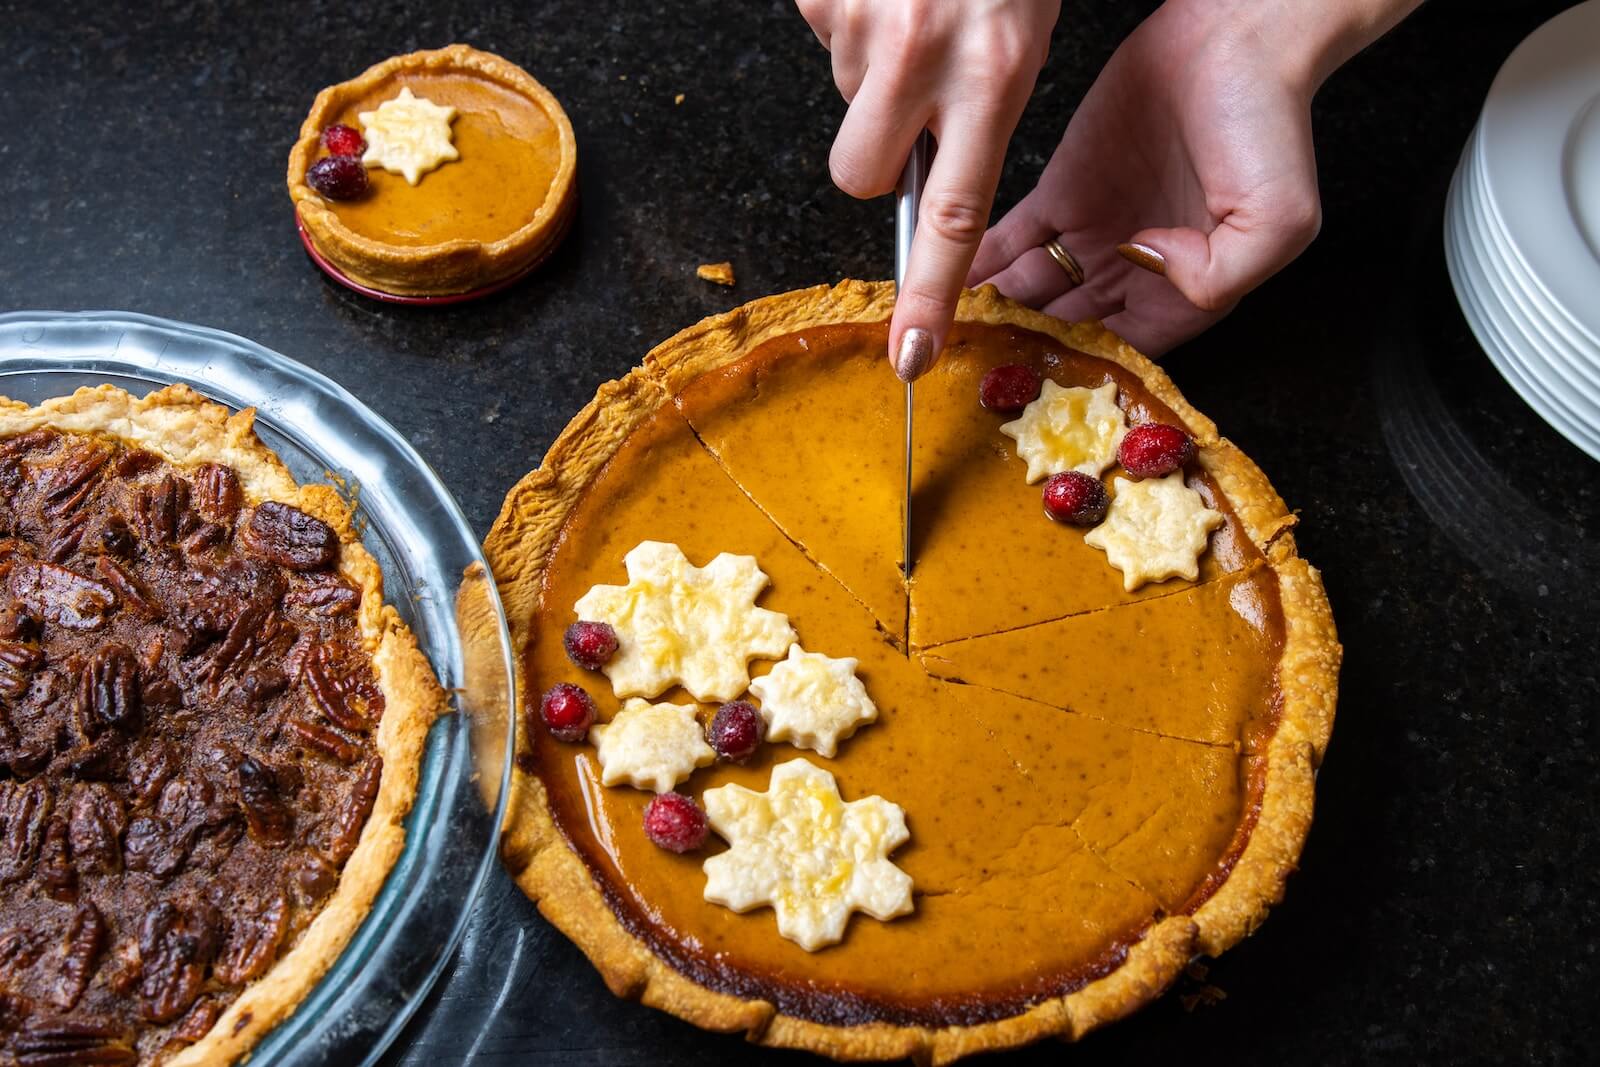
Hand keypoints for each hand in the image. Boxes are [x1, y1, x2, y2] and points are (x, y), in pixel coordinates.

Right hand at [798, 0, 1060, 377]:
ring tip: (913, 3)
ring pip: (840, 96)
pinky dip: (844, 15)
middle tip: (911, 90)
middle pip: (859, 173)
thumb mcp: (1024, 25)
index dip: (929, 295)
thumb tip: (925, 171)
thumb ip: (982, 105)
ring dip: (868, 65)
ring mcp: (861, 21)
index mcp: (991, 71)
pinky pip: (820, 32)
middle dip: (874, 149)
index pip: (954, 215)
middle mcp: (920, 53)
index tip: (910, 355)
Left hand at [970, 1, 1330, 355]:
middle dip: (1029, 347)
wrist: (1234, 37)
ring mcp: (1094, 232)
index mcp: (1187, 291)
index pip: (1123, 351)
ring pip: (1034, 291)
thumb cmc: (1270, 122)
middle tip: (984, 363)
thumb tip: (1150, 267)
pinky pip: (1013, 239)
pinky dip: (981, 262)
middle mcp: (1136, 270)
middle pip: (1068, 328)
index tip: (1045, 376)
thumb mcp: (1279, 219)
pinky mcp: (1062, 190)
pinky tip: (953, 281)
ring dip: (999, 311)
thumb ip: (1220, 273)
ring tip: (961, 330)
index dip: (1086, 367)